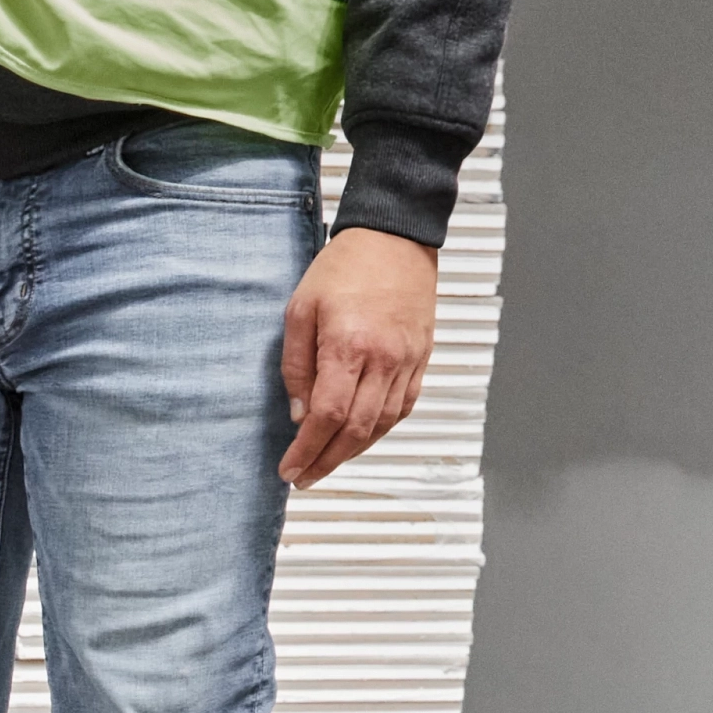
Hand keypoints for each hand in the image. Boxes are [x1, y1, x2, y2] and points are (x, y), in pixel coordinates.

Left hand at [279, 228, 435, 487]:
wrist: (396, 236)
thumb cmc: (345, 266)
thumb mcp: (300, 309)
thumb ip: (296, 365)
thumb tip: (298, 413)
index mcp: (349, 345)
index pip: (327, 416)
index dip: (307, 450)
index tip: (290, 468)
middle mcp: (384, 358)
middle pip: (356, 430)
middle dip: (327, 461)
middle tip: (305, 477)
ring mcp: (408, 359)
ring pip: (383, 424)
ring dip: (354, 452)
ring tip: (327, 462)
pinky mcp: (422, 357)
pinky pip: (404, 407)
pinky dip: (381, 430)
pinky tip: (361, 438)